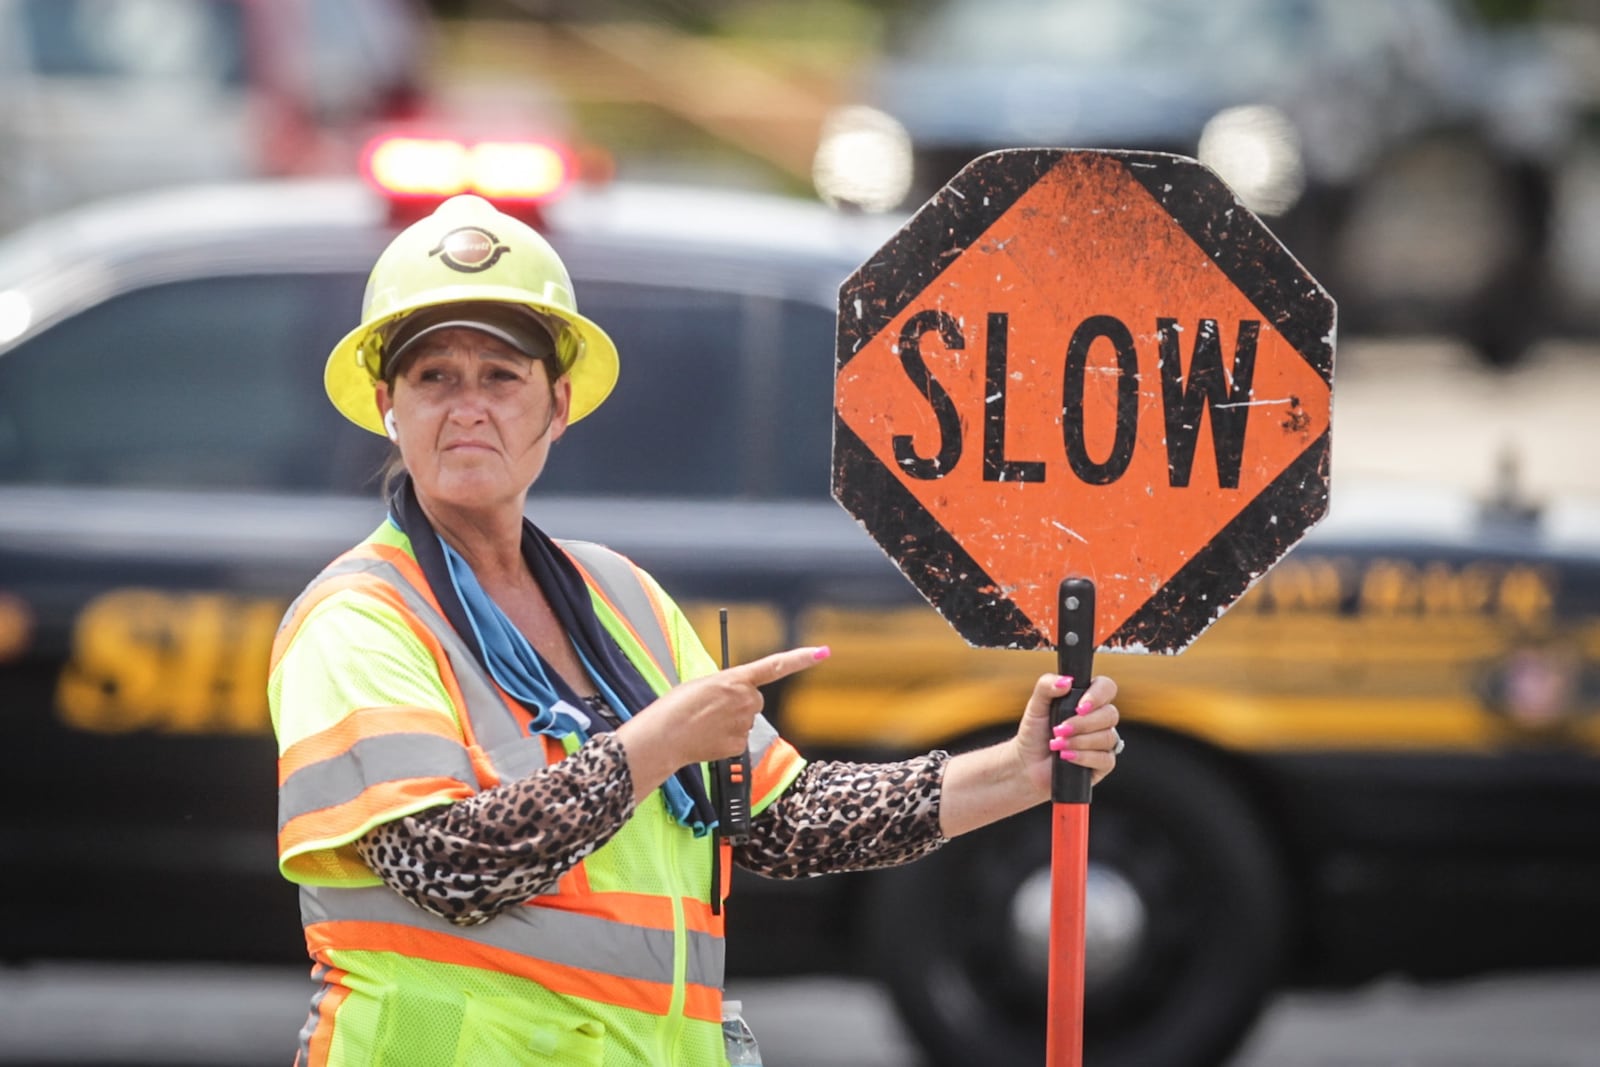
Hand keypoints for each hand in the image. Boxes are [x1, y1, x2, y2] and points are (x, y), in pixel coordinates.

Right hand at [616, 646, 829, 796]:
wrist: (664, 736)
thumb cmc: (676, 707)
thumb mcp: (702, 684)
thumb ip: (725, 687)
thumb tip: (732, 699)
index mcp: (736, 678)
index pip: (775, 665)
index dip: (801, 658)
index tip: (822, 652)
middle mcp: (746, 699)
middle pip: (754, 700)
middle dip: (740, 704)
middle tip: (713, 709)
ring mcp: (745, 723)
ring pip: (745, 721)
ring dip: (730, 722)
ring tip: (705, 723)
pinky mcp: (740, 744)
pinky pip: (739, 740)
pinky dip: (725, 739)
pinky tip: (708, 737)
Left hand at [1015, 673, 1119, 798]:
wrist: (1028, 763)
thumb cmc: (1035, 732)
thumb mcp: (1035, 706)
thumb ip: (1046, 686)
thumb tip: (1066, 681)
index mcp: (1088, 700)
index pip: (1107, 688)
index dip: (1098, 695)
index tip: (1079, 707)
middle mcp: (1100, 719)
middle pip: (1110, 714)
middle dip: (1083, 723)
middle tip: (1059, 729)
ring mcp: (1104, 742)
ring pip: (1108, 737)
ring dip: (1079, 741)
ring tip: (1058, 745)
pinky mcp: (1103, 764)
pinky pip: (1106, 759)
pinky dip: (1084, 757)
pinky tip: (1067, 757)